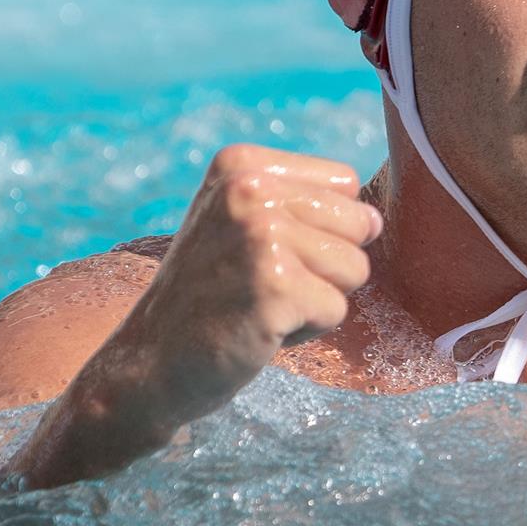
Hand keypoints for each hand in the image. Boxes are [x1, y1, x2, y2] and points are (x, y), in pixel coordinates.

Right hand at [117, 143, 382, 414]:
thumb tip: (376, 219)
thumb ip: (304, 203)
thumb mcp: (240, 221)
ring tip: (260, 304)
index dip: (319, 229)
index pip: (346, 185)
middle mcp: (249, 187)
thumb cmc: (210, 295)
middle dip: (325, 266)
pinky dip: (305, 331)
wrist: (149, 364)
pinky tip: (258, 329)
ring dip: (315, 299)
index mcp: (242, 162)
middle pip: (359, 224)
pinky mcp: (274, 288)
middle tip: (261, 283)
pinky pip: (337, 310)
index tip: (261, 252)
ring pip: (355, 269)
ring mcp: (261, 236)